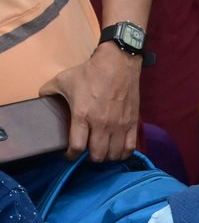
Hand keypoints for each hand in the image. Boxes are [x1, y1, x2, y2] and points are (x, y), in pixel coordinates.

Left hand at [39, 42, 139, 160]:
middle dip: (90, 158)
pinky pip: (130, 148)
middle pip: (98, 155)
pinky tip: (118, 150)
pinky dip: (123, 153)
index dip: (71, 155)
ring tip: (102, 152)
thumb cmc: (89, 73)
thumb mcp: (62, 80)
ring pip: (114, 154)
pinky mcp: (132, 123)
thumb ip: (48, 91)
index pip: (77, 147)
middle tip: (87, 153)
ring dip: (106, 157)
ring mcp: (119, 125)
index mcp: (82, 115)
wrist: (118, 64)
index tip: (69, 155)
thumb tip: (41, 98)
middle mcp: (101, 124)